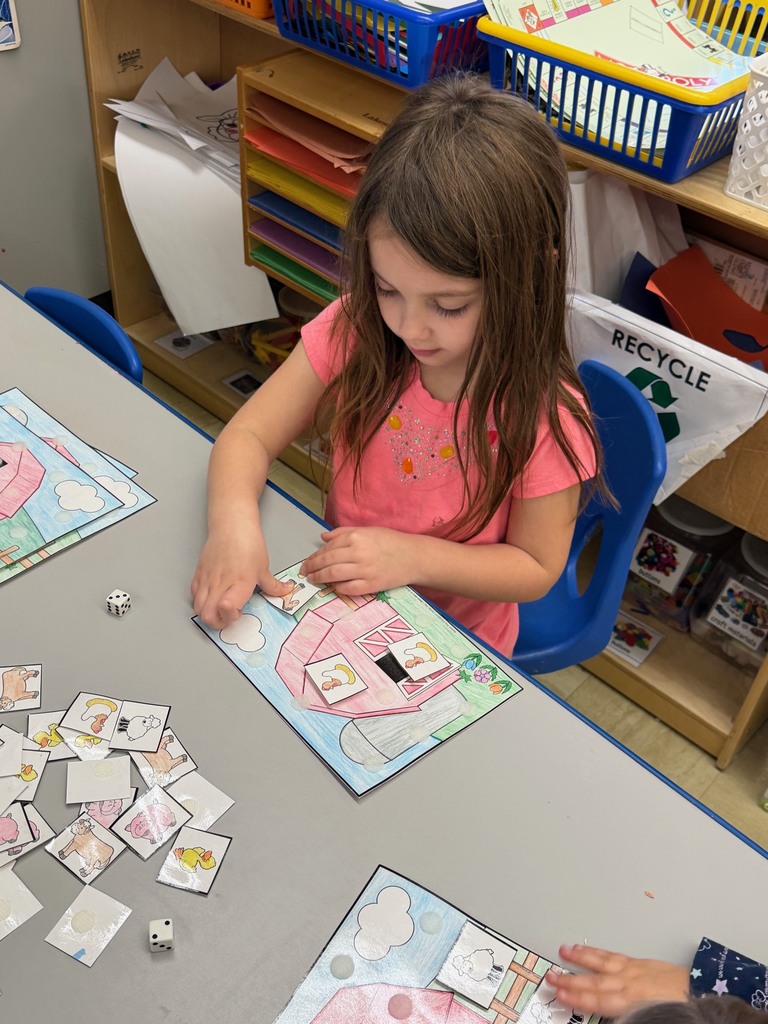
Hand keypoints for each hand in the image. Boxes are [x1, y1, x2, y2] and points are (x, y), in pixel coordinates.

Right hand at [191, 521, 290, 628]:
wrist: (231, 525)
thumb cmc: (248, 543)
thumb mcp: (264, 567)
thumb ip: (273, 585)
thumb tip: (286, 592)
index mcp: (239, 583)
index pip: (225, 609)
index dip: (231, 617)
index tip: (239, 613)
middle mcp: (220, 584)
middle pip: (207, 615)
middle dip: (218, 623)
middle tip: (229, 617)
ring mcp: (207, 579)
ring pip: (198, 608)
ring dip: (208, 614)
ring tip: (220, 608)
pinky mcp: (199, 573)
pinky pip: (194, 595)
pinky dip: (200, 601)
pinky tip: (212, 596)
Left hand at [301, 527, 417, 595]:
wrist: (413, 557)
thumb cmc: (391, 542)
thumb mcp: (367, 530)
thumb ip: (344, 532)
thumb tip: (324, 536)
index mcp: (356, 537)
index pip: (328, 547)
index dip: (315, 555)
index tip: (308, 561)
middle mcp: (358, 552)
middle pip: (327, 561)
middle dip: (312, 567)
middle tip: (304, 572)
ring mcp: (364, 570)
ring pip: (333, 575)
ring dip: (319, 578)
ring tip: (312, 580)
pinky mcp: (371, 585)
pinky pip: (347, 588)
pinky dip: (337, 588)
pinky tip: (333, 587)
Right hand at [545, 945, 689, 1016]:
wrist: (702, 991)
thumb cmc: (680, 1011)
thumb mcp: (652, 1019)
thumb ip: (629, 1016)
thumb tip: (609, 1017)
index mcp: (631, 1001)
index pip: (597, 1000)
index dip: (576, 997)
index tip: (558, 994)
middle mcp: (628, 983)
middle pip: (594, 981)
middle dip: (570, 979)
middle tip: (551, 976)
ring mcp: (632, 970)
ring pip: (601, 963)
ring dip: (580, 958)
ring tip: (563, 951)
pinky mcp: (639, 963)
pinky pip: (613, 955)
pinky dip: (598, 952)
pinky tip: (590, 950)